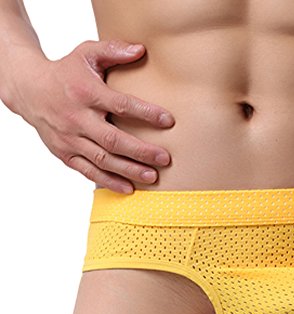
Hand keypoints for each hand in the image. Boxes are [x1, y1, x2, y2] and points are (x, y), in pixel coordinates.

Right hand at [14, 39, 174, 192]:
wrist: (29, 90)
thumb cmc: (66, 72)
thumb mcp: (86, 54)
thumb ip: (113, 50)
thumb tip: (141, 50)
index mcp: (86, 93)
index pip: (120, 105)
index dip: (145, 113)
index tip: (169, 121)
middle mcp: (77, 118)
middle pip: (113, 139)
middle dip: (141, 151)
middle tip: (165, 158)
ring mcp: (70, 139)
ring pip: (102, 159)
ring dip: (129, 170)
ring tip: (152, 177)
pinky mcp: (65, 154)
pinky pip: (88, 171)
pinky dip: (108, 182)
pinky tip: (129, 188)